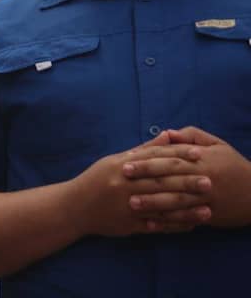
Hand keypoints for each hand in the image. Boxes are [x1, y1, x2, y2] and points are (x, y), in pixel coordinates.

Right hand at [72, 141, 211, 235]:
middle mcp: (124, 185)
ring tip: (207, 208)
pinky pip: (155, 226)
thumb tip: (168, 136)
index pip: (155, 159)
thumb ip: (143, 150)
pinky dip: (174, 226)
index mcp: (122, 166)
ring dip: (186, 208)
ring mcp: (126, 206)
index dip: (178, 156)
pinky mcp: (128, 225)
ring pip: (161, 206)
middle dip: (186, 182)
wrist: (74, 206)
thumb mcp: (115, 160)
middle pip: (161, 182)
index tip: (199, 154)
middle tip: (210, 181)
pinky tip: (191, 225)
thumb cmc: (97, 180)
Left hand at [126, 127, 250, 227]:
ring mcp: (206, 198)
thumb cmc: (234, 165)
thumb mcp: (217, 144)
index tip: (127, 159)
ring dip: (152, 202)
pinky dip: (168, 222)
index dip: (148, 158)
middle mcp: (202, 177)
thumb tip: (167, 133)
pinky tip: (151, 224)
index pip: (169, 156)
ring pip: (176, 200)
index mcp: (201, 159)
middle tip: (122, 178)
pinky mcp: (209, 214)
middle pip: (169, 176)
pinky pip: (186, 218)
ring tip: (131, 203)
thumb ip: (191, 136)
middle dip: (145, 177)